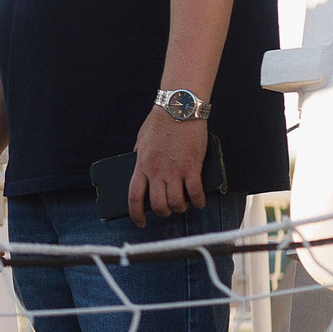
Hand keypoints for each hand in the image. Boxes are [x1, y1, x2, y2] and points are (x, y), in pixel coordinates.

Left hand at [129, 108, 209, 227]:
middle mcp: (156, 171)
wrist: (178, 109)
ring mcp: (175, 171)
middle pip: (158, 205)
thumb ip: (139, 157)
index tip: (140, 222)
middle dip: (163, 213)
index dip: (136, 214)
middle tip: (167, 211)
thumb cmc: (159, 123)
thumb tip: (138, 169)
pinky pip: (195, 193)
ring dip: (180, 208)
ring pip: (176, 202)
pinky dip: (197, 201)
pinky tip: (198, 201)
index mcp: (141, 165)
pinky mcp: (192, 167)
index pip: (134, 197)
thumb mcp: (141, 141)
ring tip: (183, 204)